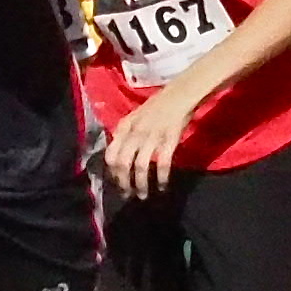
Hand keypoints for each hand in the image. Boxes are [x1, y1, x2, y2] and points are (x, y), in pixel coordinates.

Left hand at [103, 79, 202, 197]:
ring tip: (142, 195)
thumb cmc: (157, 106)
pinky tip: (161, 187)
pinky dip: (161, 178)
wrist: (179, 95)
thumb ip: (125, 134)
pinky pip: (162, 164)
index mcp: (125, 127)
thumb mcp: (134, 117)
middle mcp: (135, 133)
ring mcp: (152, 138)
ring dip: (140, 185)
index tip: (117, 181)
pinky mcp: (169, 141)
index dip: (112, 171)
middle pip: (123, 164)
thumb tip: (117, 155)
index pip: (111, 154)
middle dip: (123, 183)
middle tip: (127, 194)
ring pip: (141, 167)